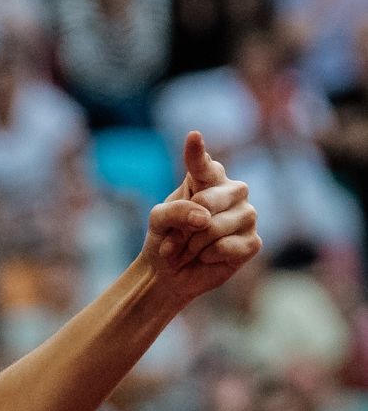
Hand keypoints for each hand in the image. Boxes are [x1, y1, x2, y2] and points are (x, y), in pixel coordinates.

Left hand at [138, 132, 259, 305]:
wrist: (168, 274)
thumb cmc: (165, 239)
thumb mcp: (159, 220)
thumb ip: (176, 210)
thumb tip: (205, 218)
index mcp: (208, 179)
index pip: (204, 164)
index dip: (197, 152)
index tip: (192, 136)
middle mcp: (232, 192)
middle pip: (209, 200)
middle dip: (184, 226)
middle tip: (175, 240)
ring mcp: (246, 215)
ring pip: (215, 227)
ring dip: (192, 245)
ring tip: (187, 251)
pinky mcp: (252, 242)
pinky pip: (226, 246)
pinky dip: (207, 256)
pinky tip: (206, 257)